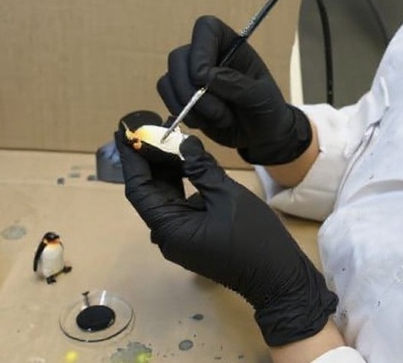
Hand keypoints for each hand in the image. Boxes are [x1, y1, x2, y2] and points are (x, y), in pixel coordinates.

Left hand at [115, 128, 336, 346]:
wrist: (277, 276)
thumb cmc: (254, 238)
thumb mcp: (227, 195)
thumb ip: (201, 168)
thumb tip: (183, 144)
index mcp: (169, 228)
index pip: (139, 188)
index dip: (132, 158)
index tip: (125, 133)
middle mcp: (167, 235)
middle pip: (150, 191)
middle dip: (151, 159)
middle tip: (153, 127)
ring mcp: (180, 237)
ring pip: (165, 197)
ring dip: (167, 169)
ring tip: (170, 138)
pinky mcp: (193, 236)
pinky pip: (180, 205)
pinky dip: (182, 183)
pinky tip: (187, 161)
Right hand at [157, 15, 311, 164]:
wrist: (261, 135)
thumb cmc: (267, 109)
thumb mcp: (261, 96)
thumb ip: (237, 85)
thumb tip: (205, 77)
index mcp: (230, 44)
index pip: (206, 28)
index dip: (200, 52)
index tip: (204, 78)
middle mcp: (207, 55)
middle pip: (178, 57)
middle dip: (190, 89)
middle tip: (216, 111)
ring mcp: (191, 76)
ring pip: (169, 80)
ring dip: (189, 106)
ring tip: (219, 118)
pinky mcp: (183, 96)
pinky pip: (168, 99)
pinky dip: (183, 114)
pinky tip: (206, 122)